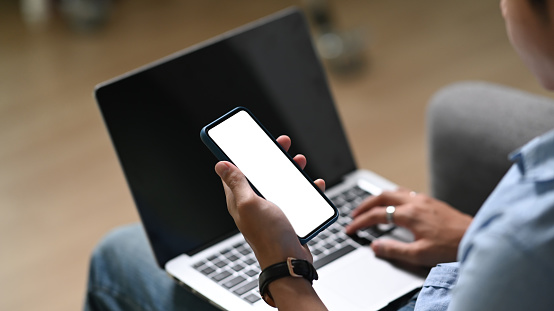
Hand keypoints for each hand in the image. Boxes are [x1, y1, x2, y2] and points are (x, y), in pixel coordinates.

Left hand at [215, 135, 325, 269]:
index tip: (249, 139)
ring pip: (281, 182)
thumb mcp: (250, 204)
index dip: (242, 153)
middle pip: (262, 173)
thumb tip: (220, 165)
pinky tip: (313, 184)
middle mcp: (255, 203)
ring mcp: (272, 209)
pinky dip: (305, 189)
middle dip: (272, 156)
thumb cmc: (269, 236)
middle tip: (281, 143)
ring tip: (299, 160)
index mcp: (240, 199)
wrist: (289, 262)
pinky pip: (297, 197)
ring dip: (290, 170)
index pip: (237, 171)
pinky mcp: (288, 216)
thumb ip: (237, 183)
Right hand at [345, 188, 471, 266]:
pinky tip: (395, 205)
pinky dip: (392, 197)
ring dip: (378, 198)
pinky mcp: (432, 201)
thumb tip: (376, 246)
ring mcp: (424, 200)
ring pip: (394, 191)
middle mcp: (415, 202)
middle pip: (382, 196)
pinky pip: (405, 193)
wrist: (477, 237)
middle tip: (355, 214)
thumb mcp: (420, 254)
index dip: (361, 222)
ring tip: (370, 207)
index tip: (351, 228)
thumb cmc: (452, 246)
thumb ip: (394, 249)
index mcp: (410, 214)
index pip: (377, 215)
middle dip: (365, 205)